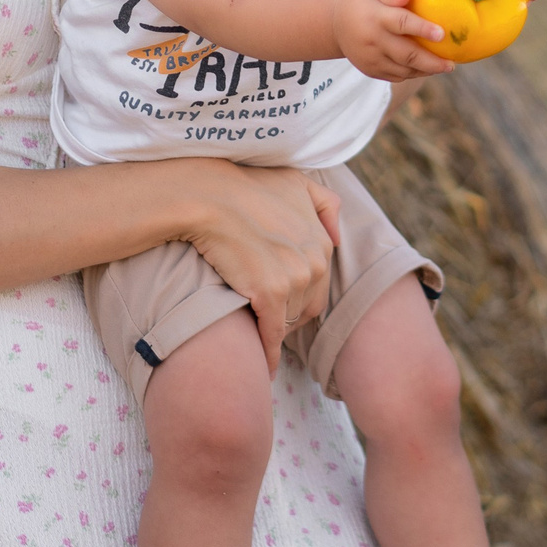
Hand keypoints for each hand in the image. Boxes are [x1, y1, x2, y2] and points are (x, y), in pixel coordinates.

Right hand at [178, 162, 341, 371]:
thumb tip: (337, 238)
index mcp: (322, 242)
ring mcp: (294, 279)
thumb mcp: (297, 182)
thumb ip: (326, 205)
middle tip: (269, 322)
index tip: (282, 301)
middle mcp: (315, 262)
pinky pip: (273, 334)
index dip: (299, 295)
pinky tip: (263, 364)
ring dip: (276, 331)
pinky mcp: (270, 294)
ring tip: (259, 336)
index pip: (319, 284)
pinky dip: (269, 352)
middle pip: (307, 307)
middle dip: (290, 316)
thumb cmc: (245, 188)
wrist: (208, 197)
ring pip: (289, 321)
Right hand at [333, 0, 456, 82]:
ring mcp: (370, 58)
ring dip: (425, 70)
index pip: (401, 23)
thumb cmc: (361, 0)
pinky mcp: (370, 70)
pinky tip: (425, 68)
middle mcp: (372, 41)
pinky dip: (413, 74)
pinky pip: (396, 76)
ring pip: (403, 70)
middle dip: (432, 62)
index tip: (442, 34)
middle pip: (407, 55)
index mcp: (374, 17)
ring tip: (443, 67)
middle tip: (451, 64)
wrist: (335, 23)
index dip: (422, 29)